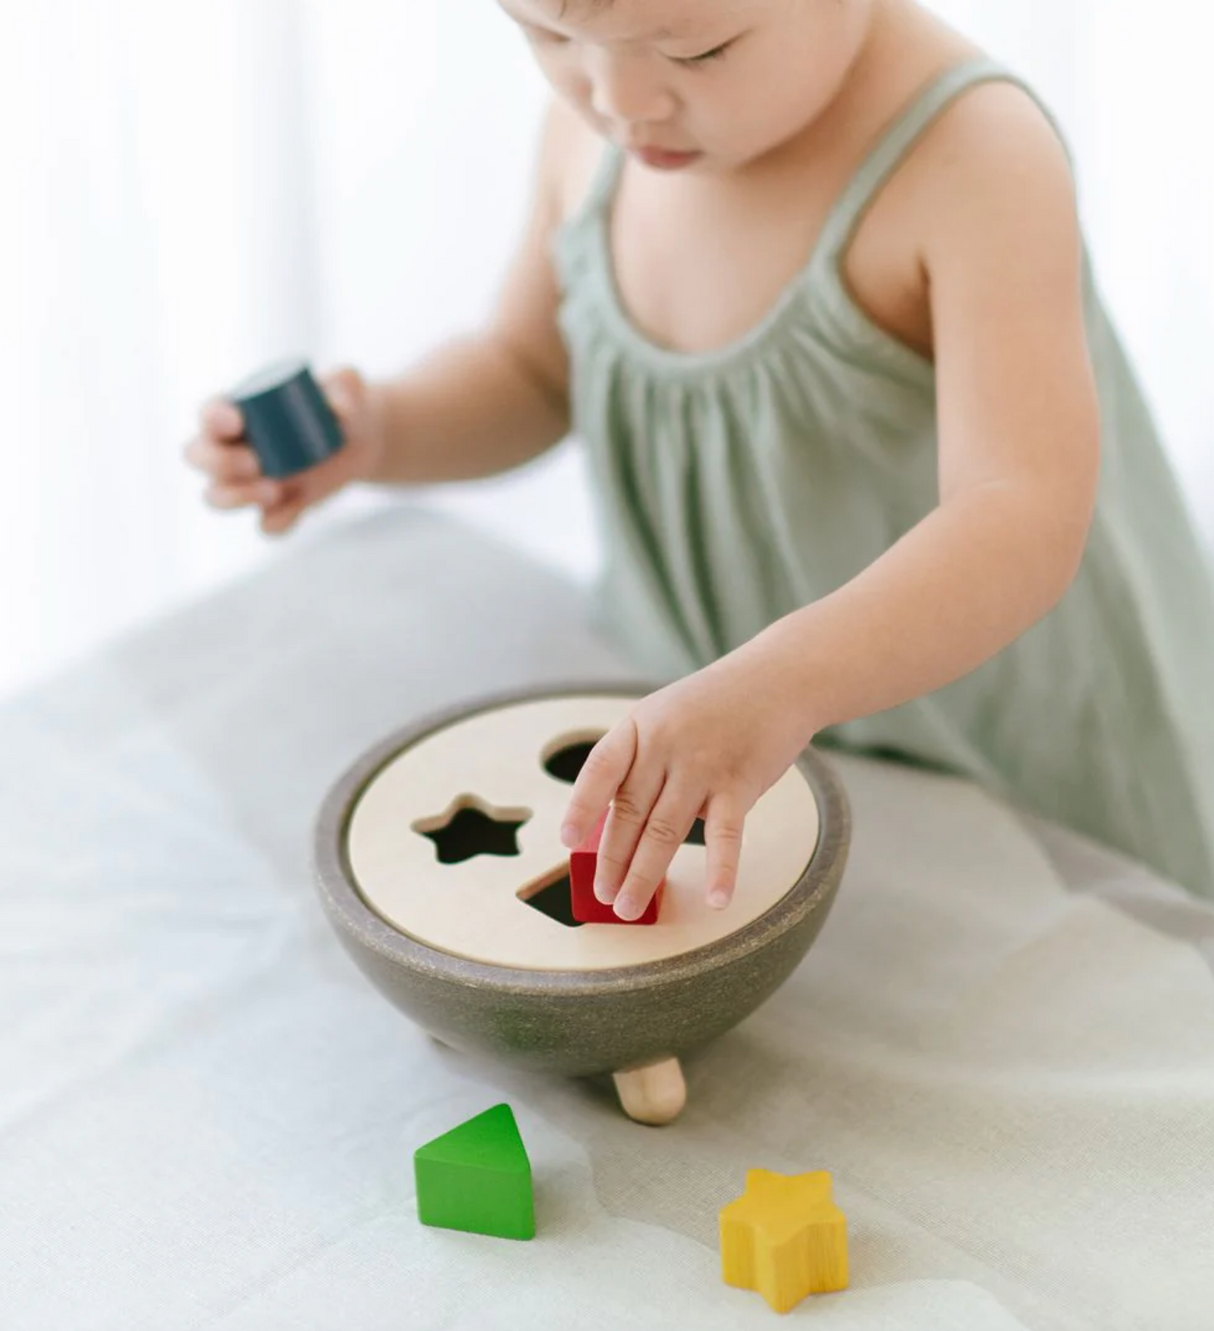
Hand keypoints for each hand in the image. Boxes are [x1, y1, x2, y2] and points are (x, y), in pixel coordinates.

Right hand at [183, 366, 386, 535]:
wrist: (362, 438)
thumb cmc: (343, 401)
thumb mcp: (348, 386)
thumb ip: (346, 383)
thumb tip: (339, 410)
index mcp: (239, 410)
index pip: (208, 414)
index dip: (213, 419)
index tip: (238, 421)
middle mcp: (234, 446)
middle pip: (198, 457)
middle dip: (220, 463)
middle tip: (258, 463)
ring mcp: (250, 480)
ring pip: (216, 495)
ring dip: (236, 497)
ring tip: (275, 491)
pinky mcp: (277, 506)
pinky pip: (265, 524)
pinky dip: (275, 522)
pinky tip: (293, 511)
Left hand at [559, 649, 815, 919]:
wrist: (779, 679)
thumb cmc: (716, 706)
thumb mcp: (665, 716)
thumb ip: (641, 762)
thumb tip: (614, 825)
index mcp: (640, 726)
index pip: (600, 769)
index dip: (581, 806)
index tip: (567, 841)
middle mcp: (665, 744)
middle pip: (630, 811)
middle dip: (611, 859)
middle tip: (602, 896)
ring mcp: (702, 764)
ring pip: (664, 831)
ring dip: (643, 875)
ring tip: (628, 907)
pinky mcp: (739, 783)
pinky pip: (725, 835)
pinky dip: (720, 870)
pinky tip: (716, 898)